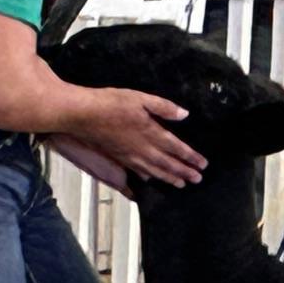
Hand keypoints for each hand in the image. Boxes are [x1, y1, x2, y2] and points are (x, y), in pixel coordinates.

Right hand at [73, 86, 204, 186]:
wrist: (81, 114)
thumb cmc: (110, 103)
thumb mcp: (140, 98)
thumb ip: (163, 107)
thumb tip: (184, 115)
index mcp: (150, 132)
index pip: (176, 148)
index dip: (190, 157)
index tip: (203, 165)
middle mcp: (142, 148)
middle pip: (167, 163)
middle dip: (183, 172)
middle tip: (197, 180)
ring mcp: (128, 155)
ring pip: (153, 170)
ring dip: (168, 178)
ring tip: (180, 184)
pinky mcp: (117, 156)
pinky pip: (137, 170)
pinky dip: (147, 176)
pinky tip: (150, 179)